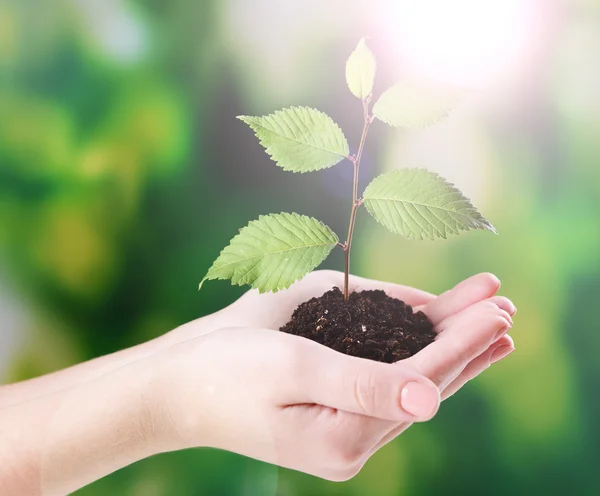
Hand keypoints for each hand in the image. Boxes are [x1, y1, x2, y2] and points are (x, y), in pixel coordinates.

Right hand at [153, 271, 514, 480]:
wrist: (179, 381)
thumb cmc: (225, 369)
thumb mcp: (292, 366)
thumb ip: (362, 382)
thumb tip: (432, 396)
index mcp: (343, 437)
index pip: (419, 382)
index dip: (460, 342)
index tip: (496, 309)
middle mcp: (353, 438)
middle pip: (424, 383)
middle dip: (465, 342)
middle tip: (505, 308)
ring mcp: (345, 424)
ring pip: (411, 379)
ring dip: (449, 345)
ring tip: (490, 320)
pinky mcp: (335, 405)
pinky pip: (387, 375)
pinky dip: (416, 351)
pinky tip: (439, 334)